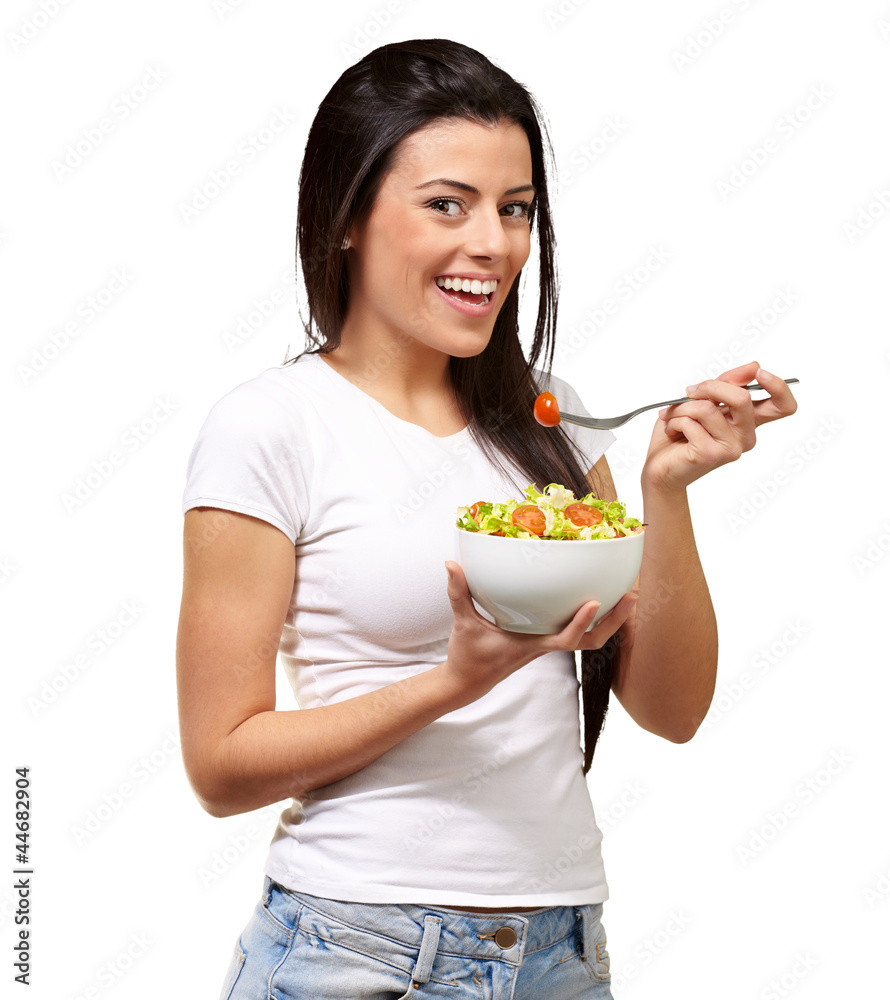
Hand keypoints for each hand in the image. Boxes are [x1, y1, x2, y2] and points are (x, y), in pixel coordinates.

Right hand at [439, 560, 637, 704]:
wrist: (468, 682)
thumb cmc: (468, 656)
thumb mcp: (462, 623)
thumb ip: (458, 594)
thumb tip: (451, 564)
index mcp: (531, 646)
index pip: (564, 639)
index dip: (582, 623)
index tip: (595, 602)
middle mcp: (546, 645)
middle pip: (592, 641)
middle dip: (614, 621)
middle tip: (632, 594)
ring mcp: (548, 644)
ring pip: (590, 638)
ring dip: (611, 619)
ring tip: (627, 593)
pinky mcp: (546, 640)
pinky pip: (578, 631)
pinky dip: (593, 617)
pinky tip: (599, 596)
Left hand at [641, 361, 797, 493]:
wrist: (659, 465)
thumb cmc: (679, 433)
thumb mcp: (702, 399)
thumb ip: (727, 383)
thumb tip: (753, 366)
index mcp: (748, 421)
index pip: (783, 406)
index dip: (778, 387)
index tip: (759, 372)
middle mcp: (745, 436)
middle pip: (743, 399)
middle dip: (712, 387)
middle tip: (690, 391)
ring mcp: (731, 448)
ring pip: (708, 408)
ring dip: (682, 407)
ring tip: (673, 417)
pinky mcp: (711, 454)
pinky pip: (691, 422)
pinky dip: (674, 420)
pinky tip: (672, 431)